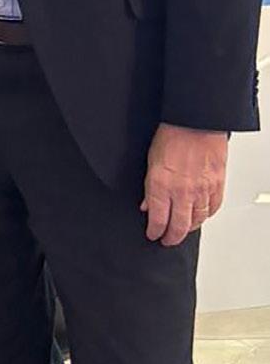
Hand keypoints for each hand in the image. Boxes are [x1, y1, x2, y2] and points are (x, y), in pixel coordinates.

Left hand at [141, 123, 227, 246]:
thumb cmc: (171, 137)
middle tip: (167, 240)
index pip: (158, 220)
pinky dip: (206, 215)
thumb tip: (147, 205)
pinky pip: (213, 208)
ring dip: (189, 228)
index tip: (152, 235)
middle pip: (179, 226)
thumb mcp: (150, 163)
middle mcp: (183, 191)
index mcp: (162, 186)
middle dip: (172, 237)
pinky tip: (201, 216)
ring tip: (183, 230)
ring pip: (198, 220)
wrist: (196, 123)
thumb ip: (149, 188)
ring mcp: (202, 190)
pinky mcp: (217, 185)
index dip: (155, 232)